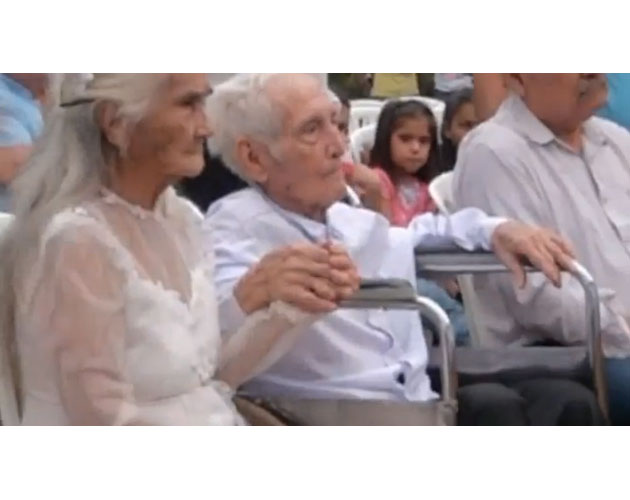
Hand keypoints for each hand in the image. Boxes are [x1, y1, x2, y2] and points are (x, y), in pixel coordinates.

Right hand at [235, 243, 358, 314]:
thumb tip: (333, 250)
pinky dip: (320, 303)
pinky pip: (306, 297)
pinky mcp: (282, 291)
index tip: (354, 269)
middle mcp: (292, 260)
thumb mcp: (288, 257)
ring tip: (345, 296)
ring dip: (335, 290)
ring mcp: (287, 276)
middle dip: (342, 277)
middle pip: (325, 268)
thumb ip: (309, 254)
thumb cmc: (269, 275)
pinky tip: (330, 307)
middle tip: (354, 285)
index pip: (324, 253)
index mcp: (294, 250)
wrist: (245, 290)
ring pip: (318, 282)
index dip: (342, 261)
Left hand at [491, 221, 575, 287]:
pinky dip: (568, 248)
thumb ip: (516, 272)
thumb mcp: (505, 258)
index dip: (552, 273)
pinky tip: (573, 256)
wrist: (500, 227)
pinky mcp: (546, 232)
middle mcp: (538, 239)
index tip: (558, 284)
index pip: (544, 261)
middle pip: (555, 254)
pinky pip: (560, 239)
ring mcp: (543, 234)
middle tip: (573, 279)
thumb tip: (522, 287)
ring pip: (560, 246)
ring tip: (577, 270)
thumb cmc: (502, 244)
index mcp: (527, 245)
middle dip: (565, 267)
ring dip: (569, 258)